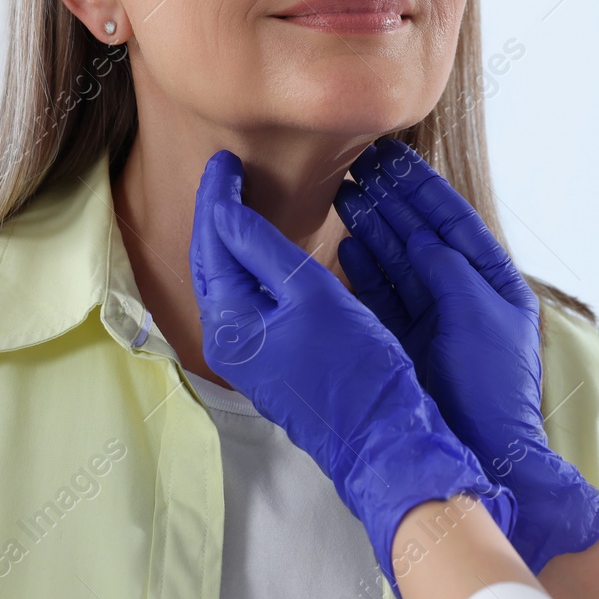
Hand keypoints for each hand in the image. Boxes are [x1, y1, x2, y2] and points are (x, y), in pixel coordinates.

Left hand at [189, 149, 515, 597]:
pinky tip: (271, 251)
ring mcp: (250, 356)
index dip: (217, 197)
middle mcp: (229, 342)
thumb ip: (264, 251)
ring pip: (229, 282)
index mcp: (230, 323)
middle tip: (228, 171)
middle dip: (217, 216)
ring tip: (244, 200)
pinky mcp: (274, 363)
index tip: (225, 160)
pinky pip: (250, 302)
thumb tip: (224, 211)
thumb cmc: (356, 368)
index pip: (212, 243)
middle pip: (212, 263)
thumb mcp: (312, 296)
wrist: (386, 439)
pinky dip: (253, 267)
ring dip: (233, 240)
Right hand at [334, 138, 598, 573]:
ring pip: (396, 261)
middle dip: (389, 200)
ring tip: (342, 194)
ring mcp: (432, 319)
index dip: (421, 187)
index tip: (390, 156)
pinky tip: (345, 245)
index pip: (453, 220)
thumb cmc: (493, 385)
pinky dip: (364, 270)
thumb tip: (420, 238)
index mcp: (493, 281)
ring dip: (371, 228)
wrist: (485, 452)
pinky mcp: (405, 342)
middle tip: (354, 165)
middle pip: (420, 235)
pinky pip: (381, 296)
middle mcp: (462, 294)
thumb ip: (449, 269)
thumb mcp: (480, 314)